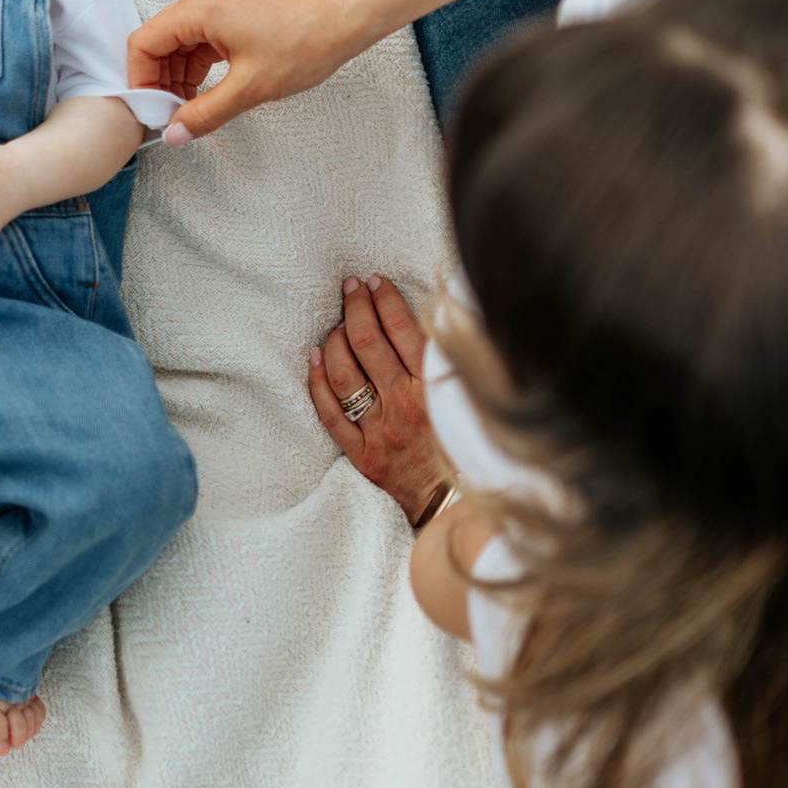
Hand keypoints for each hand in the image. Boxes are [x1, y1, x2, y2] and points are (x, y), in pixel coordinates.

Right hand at [128, 0, 373, 139]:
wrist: (349, 16)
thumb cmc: (308, 40)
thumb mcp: (251, 88)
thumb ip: (205, 114)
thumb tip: (174, 133)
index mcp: (202, 8)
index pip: (145, 42)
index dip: (142, 80)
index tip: (152, 109)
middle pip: (160, 39)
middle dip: (161, 79)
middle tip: (172, 114)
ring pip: (180, 39)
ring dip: (180, 73)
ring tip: (192, 106)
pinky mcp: (235, 4)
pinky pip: (202, 34)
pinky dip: (199, 62)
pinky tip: (209, 88)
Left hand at [308, 274, 449, 524]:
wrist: (462, 505)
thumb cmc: (472, 448)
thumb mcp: (473, 399)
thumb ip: (456, 361)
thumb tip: (446, 316)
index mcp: (435, 387)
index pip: (403, 329)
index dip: (385, 299)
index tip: (375, 282)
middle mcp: (404, 404)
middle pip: (368, 343)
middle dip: (356, 308)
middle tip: (350, 289)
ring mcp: (379, 429)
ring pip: (344, 374)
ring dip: (335, 341)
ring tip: (336, 323)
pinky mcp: (363, 453)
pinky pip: (330, 414)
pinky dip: (318, 383)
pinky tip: (314, 360)